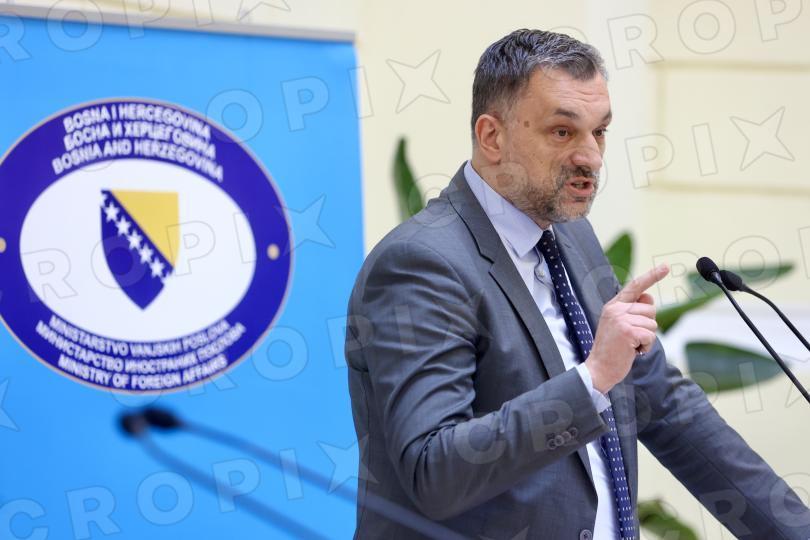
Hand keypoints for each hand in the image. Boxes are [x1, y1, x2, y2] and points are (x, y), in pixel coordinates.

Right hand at [585, 264, 669, 393]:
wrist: (599, 368)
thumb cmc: (612, 349)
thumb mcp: (619, 325)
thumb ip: (633, 310)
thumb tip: (649, 297)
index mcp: (613, 305)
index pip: (635, 286)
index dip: (652, 276)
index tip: (666, 267)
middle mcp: (616, 309)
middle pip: (650, 310)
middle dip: (647, 325)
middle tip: (631, 337)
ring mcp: (621, 319)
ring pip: (652, 324)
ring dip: (646, 338)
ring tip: (630, 345)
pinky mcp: (628, 331)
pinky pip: (651, 335)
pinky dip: (646, 346)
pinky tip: (632, 350)